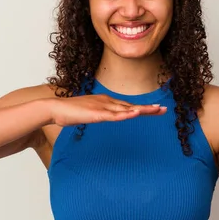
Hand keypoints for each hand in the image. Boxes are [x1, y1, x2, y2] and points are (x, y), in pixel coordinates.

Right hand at [49, 94, 165, 126]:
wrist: (54, 108)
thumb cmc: (68, 112)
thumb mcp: (88, 113)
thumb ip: (97, 115)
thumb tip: (104, 117)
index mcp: (105, 102)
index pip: (128, 106)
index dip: (143, 108)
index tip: (156, 109)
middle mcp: (107, 102)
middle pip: (131, 106)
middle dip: (148, 108)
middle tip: (164, 109)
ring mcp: (102, 107)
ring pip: (127, 109)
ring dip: (142, 110)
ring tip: (157, 110)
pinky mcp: (96, 114)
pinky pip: (114, 115)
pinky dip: (126, 114)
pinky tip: (136, 113)